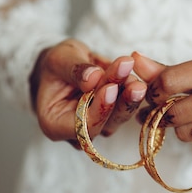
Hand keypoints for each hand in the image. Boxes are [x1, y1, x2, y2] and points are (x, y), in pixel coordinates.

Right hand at [30, 39, 146, 143]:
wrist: (65, 65)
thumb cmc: (56, 65)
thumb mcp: (58, 60)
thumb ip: (74, 69)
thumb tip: (93, 77)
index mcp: (55, 125)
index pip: (81, 126)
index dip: (98, 109)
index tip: (110, 87)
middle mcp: (78, 132)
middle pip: (105, 124)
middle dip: (120, 101)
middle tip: (134, 82)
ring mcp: (99, 126)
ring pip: (119, 116)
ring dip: (130, 95)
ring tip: (136, 75)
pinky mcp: (114, 116)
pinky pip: (126, 105)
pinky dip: (131, 89)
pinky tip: (136, 73)